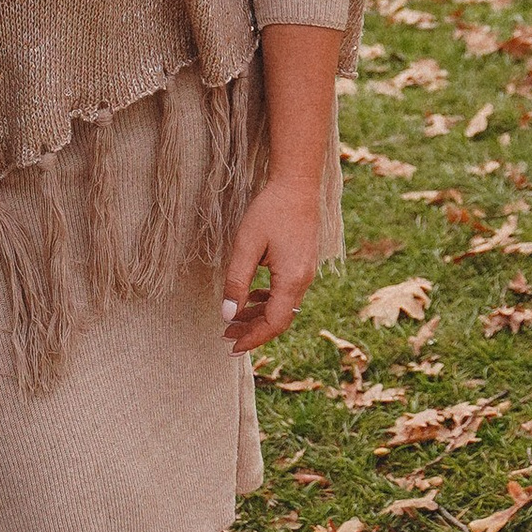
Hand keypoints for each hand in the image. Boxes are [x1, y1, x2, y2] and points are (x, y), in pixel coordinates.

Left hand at [221, 176, 321, 351]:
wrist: (297, 184)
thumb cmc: (270, 210)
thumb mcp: (246, 246)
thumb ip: (236, 281)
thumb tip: (227, 314)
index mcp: (292, 280)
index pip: (273, 323)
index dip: (252, 338)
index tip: (231, 347)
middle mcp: (303, 280)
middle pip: (279, 319)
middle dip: (253, 331)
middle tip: (226, 336)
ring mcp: (305, 272)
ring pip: (282, 306)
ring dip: (258, 316)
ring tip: (233, 319)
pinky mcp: (303, 263)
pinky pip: (285, 292)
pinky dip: (267, 300)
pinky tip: (251, 297)